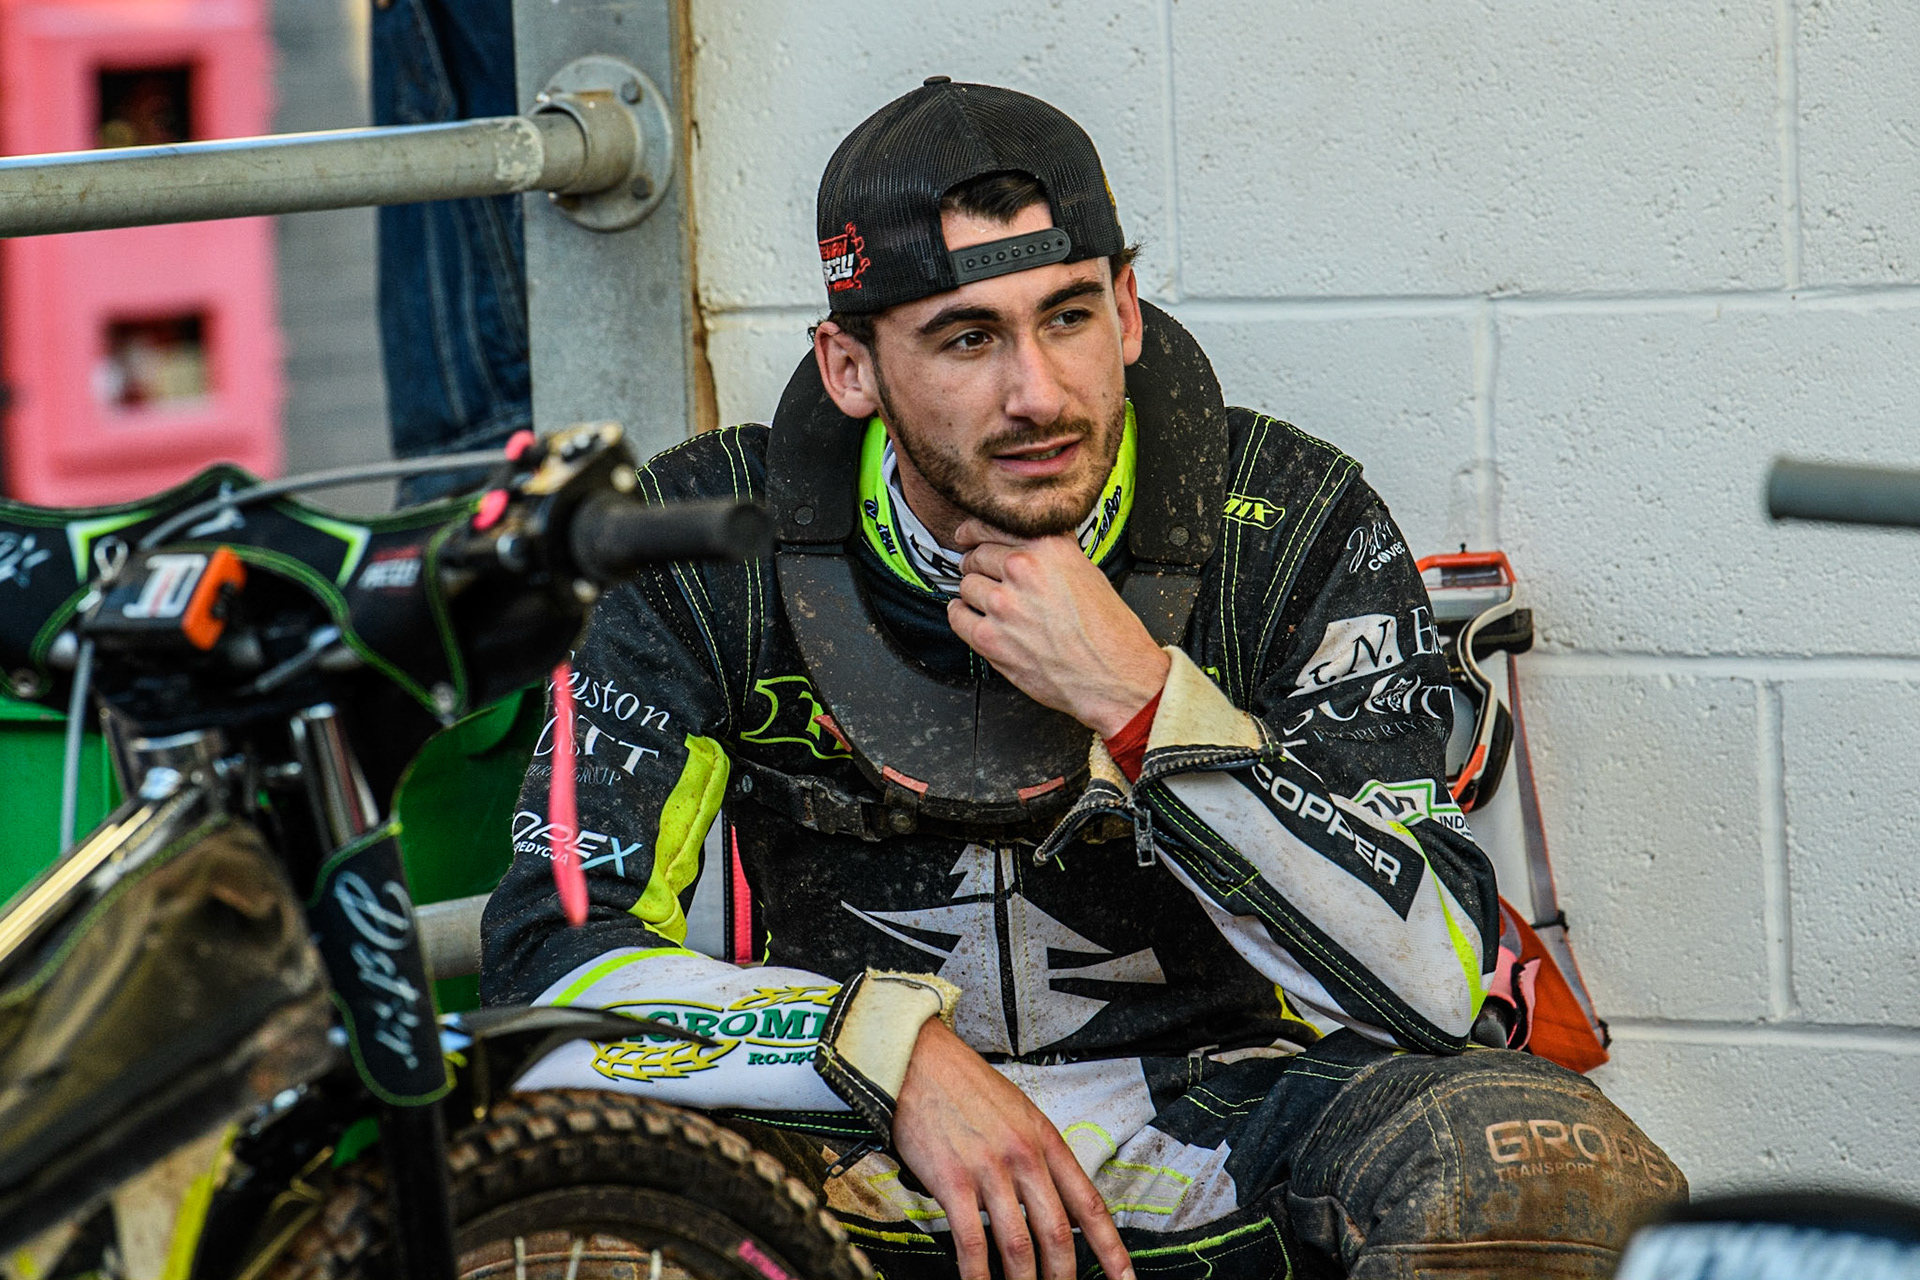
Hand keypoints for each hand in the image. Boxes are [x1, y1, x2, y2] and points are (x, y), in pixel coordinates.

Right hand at [893, 1019, 1133, 1279]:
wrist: (920, 1061)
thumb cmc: (968, 1088)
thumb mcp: (1020, 1113)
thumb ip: (1040, 1157)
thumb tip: (1055, 1204)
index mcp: (1046, 1141)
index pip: (1089, 1205)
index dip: (1111, 1249)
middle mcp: (1025, 1157)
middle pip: (1058, 1234)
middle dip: (1063, 1277)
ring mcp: (989, 1170)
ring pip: (1018, 1245)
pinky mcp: (953, 1180)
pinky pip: (971, 1241)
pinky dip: (978, 1276)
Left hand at [946, 519, 1169, 736]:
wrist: (1113, 677)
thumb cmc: (1109, 633)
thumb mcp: (1088, 572)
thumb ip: (1052, 553)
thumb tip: (1030, 543)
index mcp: (1047, 548)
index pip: (990, 526)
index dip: (974, 532)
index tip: (968, 537)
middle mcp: (1022, 571)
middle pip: (975, 557)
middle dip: (978, 567)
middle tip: (984, 576)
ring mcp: (1002, 605)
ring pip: (966, 586)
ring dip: (973, 594)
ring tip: (988, 603)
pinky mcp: (990, 638)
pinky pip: (957, 617)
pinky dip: (961, 616)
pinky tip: (971, 617)